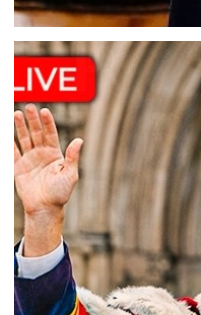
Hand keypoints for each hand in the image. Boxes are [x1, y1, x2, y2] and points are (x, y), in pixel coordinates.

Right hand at [14, 106, 80, 253]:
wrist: (45, 208)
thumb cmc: (61, 193)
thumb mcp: (70, 174)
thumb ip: (72, 157)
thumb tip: (79, 140)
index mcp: (55, 154)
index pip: (51, 133)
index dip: (47, 122)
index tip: (44, 111)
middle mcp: (42, 154)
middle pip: (36, 133)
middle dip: (32, 120)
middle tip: (28, 106)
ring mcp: (30, 160)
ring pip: (24, 139)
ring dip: (20, 127)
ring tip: (16, 113)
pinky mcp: (19, 168)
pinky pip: (13, 153)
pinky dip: (9, 144)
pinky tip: (6, 134)